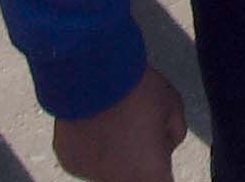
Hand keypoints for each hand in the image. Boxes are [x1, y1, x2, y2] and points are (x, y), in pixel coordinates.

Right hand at [49, 69, 186, 181]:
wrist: (91, 73)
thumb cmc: (136, 88)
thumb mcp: (173, 106)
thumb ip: (173, 133)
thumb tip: (164, 141)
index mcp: (151, 175)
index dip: (161, 166)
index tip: (159, 153)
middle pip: (134, 176)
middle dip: (138, 159)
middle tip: (137, 128)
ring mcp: (93, 175)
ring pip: (109, 168)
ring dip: (113, 152)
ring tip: (113, 119)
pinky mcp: (70, 162)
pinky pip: (87, 157)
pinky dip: (91, 144)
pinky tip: (93, 120)